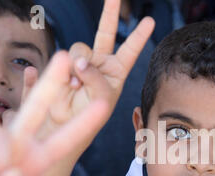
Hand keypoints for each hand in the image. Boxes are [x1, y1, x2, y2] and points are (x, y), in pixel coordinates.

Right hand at [45, 0, 154, 132]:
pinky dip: (64, 72)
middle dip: (110, 13)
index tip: (150, 21)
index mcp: (117, 70)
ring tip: (77, 86)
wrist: (66, 123)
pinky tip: (68, 85)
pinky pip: (63, 59)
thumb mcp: (102, 99)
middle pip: (106, 32)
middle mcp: (101, 61)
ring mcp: (82, 60)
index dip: (139, 35)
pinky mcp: (64, 63)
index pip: (130, 50)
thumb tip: (79, 61)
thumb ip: (95, 78)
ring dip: (78, 66)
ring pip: (80, 49)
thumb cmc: (91, 114)